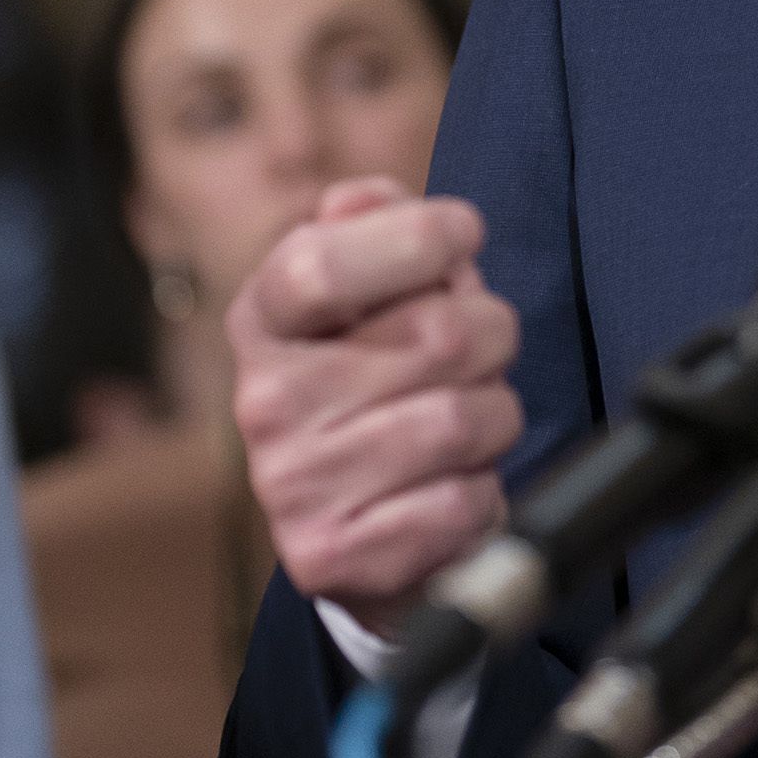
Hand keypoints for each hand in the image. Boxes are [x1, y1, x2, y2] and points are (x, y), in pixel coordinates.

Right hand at [228, 180, 523, 630]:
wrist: (364, 538)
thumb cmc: (385, 390)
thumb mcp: (377, 298)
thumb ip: (377, 230)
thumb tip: (364, 198)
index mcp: (265, 323)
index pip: (320, 263)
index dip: (413, 236)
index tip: (463, 234)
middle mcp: (262, 402)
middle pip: (436, 337)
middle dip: (492, 336)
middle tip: (480, 357)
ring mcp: (290, 485)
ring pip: (461, 422)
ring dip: (495, 419)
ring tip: (467, 429)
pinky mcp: (330, 558)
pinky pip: (460, 505)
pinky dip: (480, 497)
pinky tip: (449, 492)